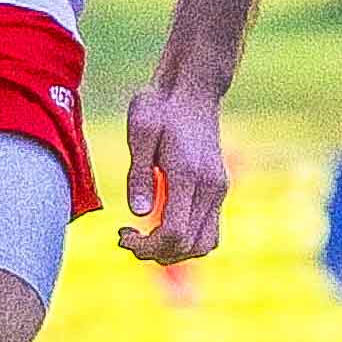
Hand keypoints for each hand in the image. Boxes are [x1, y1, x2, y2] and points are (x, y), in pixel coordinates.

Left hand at [117, 80, 227, 262]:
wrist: (193, 87)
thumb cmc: (160, 106)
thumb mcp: (140, 132)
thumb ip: (139, 174)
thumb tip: (139, 213)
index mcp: (189, 176)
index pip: (174, 233)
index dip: (148, 246)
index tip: (123, 234)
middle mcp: (210, 187)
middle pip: (190, 246)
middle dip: (157, 253)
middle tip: (127, 239)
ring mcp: (218, 189)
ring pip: (205, 243)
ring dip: (175, 251)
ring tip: (144, 238)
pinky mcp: (218, 187)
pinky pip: (209, 229)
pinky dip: (187, 239)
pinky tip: (162, 225)